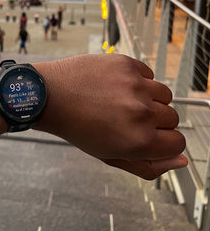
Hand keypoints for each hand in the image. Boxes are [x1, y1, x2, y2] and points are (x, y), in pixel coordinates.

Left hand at [33, 54, 186, 179]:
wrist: (50, 95)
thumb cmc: (77, 126)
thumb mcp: (110, 156)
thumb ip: (148, 166)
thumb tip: (180, 161)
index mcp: (139, 141)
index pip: (178, 143)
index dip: (163, 142)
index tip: (149, 137)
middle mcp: (141, 113)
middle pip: (172, 118)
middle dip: (154, 121)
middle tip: (127, 118)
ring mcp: (135, 85)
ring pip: (163, 94)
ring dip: (149, 98)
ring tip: (122, 100)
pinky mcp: (126, 64)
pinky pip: (148, 73)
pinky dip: (138, 80)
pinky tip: (116, 85)